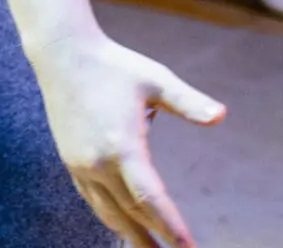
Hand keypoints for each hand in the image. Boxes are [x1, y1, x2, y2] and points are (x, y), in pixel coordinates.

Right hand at [34, 31, 222, 247]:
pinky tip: (120, 224)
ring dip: (129, 235)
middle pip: (129, 213)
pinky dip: (108, 216)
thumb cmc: (112, 66)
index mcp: (121, 146)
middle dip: (152, 240)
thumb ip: (188, 102)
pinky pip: (91, 198)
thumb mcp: (155, 79)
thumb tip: (221, 116)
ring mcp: (79, 162)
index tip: (186, 246)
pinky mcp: (69, 159)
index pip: (150, 198)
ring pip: (106, 210)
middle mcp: (97, 161)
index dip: (171, 226)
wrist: (61, 54)